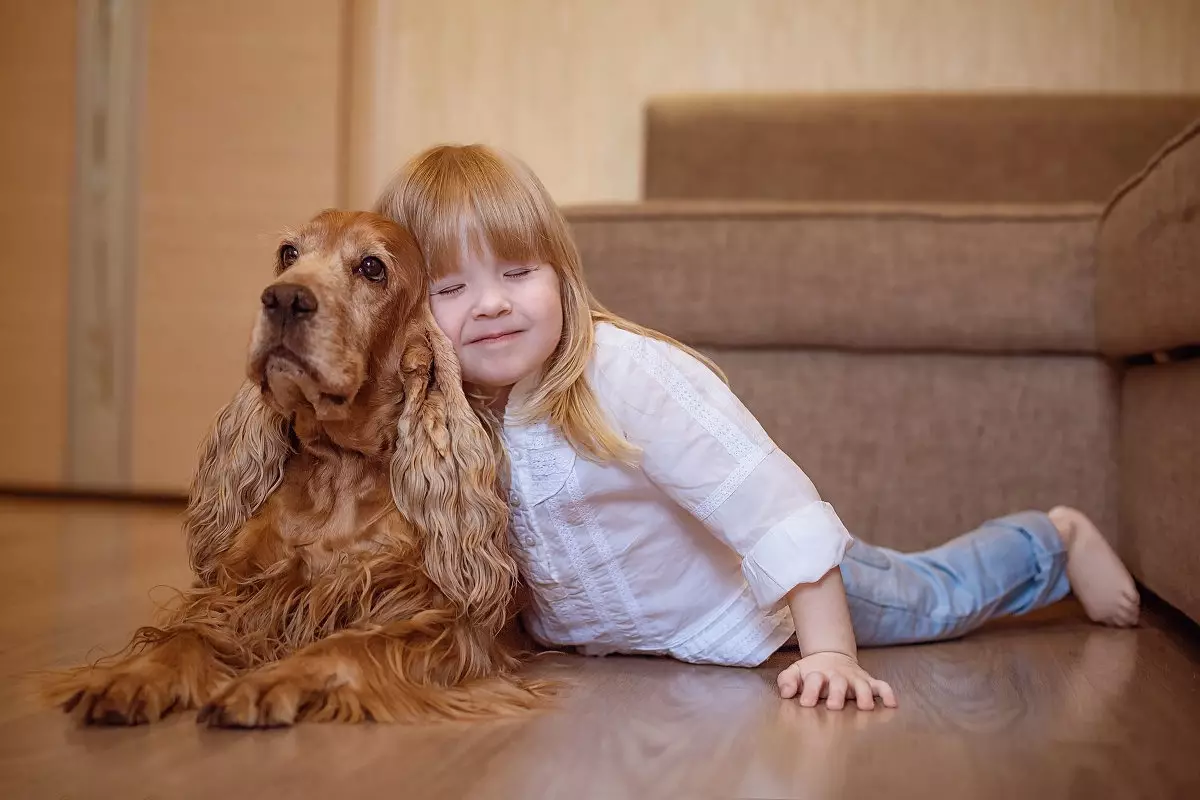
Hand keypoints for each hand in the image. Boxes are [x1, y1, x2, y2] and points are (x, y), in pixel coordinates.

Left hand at [777, 651, 896, 709]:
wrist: (831, 657)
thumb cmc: (813, 672)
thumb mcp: (796, 672)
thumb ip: (788, 681)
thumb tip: (786, 692)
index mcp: (818, 675)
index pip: (814, 680)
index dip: (810, 691)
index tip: (805, 703)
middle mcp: (838, 677)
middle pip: (839, 683)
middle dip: (837, 694)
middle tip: (834, 706)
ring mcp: (854, 679)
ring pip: (862, 685)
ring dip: (863, 695)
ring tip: (865, 707)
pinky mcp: (868, 682)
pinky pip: (881, 686)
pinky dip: (887, 693)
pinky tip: (892, 703)